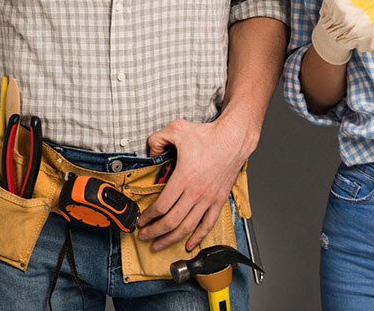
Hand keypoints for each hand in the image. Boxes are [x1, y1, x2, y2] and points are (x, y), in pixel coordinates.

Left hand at [138, 118, 249, 250]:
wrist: (233, 139)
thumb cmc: (208, 135)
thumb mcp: (177, 129)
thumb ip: (157, 139)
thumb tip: (150, 150)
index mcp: (184, 178)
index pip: (161, 206)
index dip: (148, 216)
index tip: (141, 219)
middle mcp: (196, 192)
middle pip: (171, 221)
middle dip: (154, 232)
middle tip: (144, 235)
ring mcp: (208, 199)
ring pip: (187, 227)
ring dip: (171, 239)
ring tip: (159, 244)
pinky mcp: (218, 200)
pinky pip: (208, 224)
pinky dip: (198, 237)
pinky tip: (189, 244)